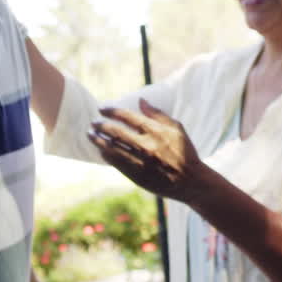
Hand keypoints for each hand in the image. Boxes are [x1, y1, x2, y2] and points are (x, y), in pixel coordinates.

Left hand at [88, 99, 206, 201]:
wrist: (190, 181)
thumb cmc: (185, 152)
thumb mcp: (176, 128)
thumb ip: (157, 114)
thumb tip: (141, 100)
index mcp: (155, 131)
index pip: (126, 116)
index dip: (111, 111)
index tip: (102, 109)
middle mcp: (145, 145)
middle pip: (115, 132)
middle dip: (100, 125)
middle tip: (93, 123)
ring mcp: (139, 162)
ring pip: (111, 148)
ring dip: (98, 140)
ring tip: (90, 135)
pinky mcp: (136, 176)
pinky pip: (115, 163)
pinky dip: (106, 155)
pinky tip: (101, 150)